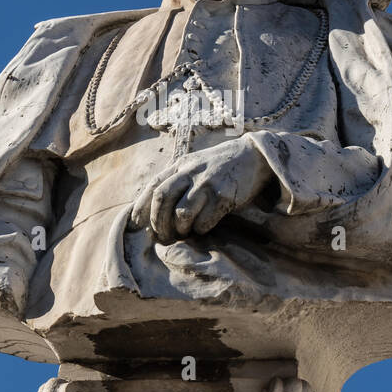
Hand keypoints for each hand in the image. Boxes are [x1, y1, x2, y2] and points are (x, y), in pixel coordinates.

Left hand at [129, 135, 271, 241]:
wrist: (254, 155)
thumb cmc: (221, 166)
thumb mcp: (195, 164)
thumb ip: (178, 179)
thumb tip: (156, 206)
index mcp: (181, 165)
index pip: (153, 186)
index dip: (141, 206)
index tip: (136, 223)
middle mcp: (191, 172)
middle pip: (162, 199)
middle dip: (158, 222)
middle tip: (162, 236)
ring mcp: (207, 183)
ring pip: (182, 213)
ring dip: (179, 228)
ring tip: (184, 233)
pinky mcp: (224, 195)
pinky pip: (204, 221)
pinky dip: (200, 230)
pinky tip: (203, 229)